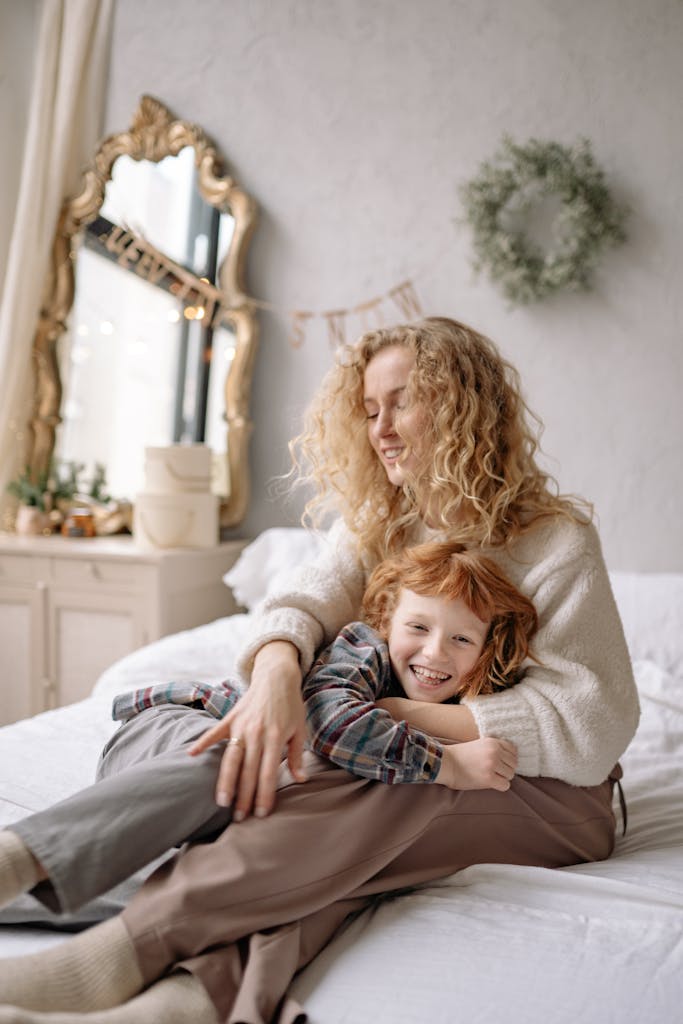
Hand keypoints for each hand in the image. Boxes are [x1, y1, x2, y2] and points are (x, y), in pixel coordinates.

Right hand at [189, 641, 306, 818]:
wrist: (277, 676)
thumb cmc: (291, 705)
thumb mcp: (300, 728)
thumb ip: (297, 755)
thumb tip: (301, 779)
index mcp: (276, 737)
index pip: (269, 773)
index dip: (265, 795)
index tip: (262, 814)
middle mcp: (257, 733)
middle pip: (249, 771)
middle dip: (245, 796)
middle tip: (240, 819)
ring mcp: (241, 725)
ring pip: (231, 758)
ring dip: (226, 781)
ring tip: (221, 802)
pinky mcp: (230, 718)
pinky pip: (214, 733)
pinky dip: (202, 743)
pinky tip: (190, 755)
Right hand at [436, 737, 517, 791]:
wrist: (445, 764)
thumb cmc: (459, 756)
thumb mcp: (479, 744)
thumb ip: (494, 749)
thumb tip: (510, 760)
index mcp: (492, 742)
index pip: (513, 751)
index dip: (507, 758)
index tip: (500, 763)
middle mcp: (494, 751)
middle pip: (513, 764)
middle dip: (505, 769)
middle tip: (494, 772)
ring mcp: (492, 764)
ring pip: (510, 775)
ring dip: (503, 778)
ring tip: (490, 777)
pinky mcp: (489, 778)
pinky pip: (505, 785)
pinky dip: (499, 786)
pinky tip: (489, 783)